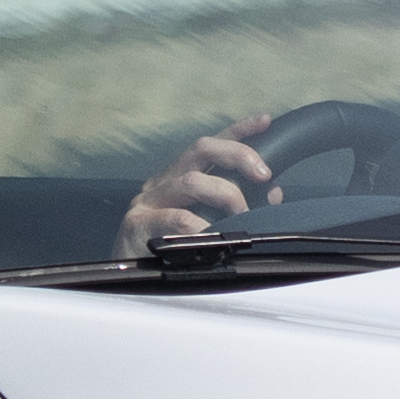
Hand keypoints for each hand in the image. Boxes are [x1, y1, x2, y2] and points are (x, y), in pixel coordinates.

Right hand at [118, 117, 283, 260]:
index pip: (211, 146)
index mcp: (180, 178)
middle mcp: (164, 182)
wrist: (126, 277)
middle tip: (263, 175)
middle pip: (201, 148)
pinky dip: (200, 224)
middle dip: (238, 155)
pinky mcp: (137, 223)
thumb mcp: (207, 223)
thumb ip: (238, 206)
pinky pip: (176, 218)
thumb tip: (273, 193)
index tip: (265, 121)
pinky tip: (211, 234)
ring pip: (192, 181)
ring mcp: (148, 200)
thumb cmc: (169, 248)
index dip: (238, 130)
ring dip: (225, 194)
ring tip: (242, 215)